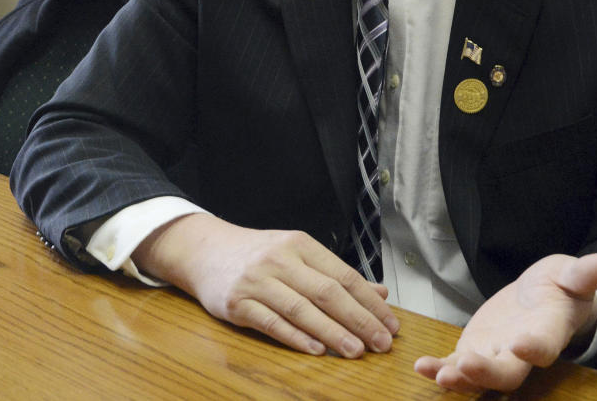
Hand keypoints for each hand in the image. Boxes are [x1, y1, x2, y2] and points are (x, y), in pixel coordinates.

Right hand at [132, 213, 398, 357]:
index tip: (391, 324)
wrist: (206, 250)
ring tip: (356, 351)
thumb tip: (379, 294)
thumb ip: (335, 274)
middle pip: (326, 292)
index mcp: (300, 244)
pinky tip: (316, 350)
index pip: (342, 274)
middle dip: (358, 319)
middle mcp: (280, 259)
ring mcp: (257, 281)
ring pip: (301, 309)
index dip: (369, 302)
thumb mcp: (297, 254)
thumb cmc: (259, 254)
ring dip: (332, 332)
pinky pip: (271, 322)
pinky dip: (295, 337)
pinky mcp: (238, 303)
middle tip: (382, 343)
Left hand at [414, 252, 596, 393]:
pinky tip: (421, 367)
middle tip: (467, 366)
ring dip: (459, 379)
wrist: (543, 300)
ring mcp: (497, 355)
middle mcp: (522, 352)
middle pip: (508, 373)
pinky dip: (440, 369)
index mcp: (548, 330)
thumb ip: (584, 274)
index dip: (535, 347)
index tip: (522, 344)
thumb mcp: (571, 274)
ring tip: (438, 375)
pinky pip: (456, 366)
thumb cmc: (561, 287)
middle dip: (487, 373)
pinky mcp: (475, 351)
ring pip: (479, 377)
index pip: (544, 344)